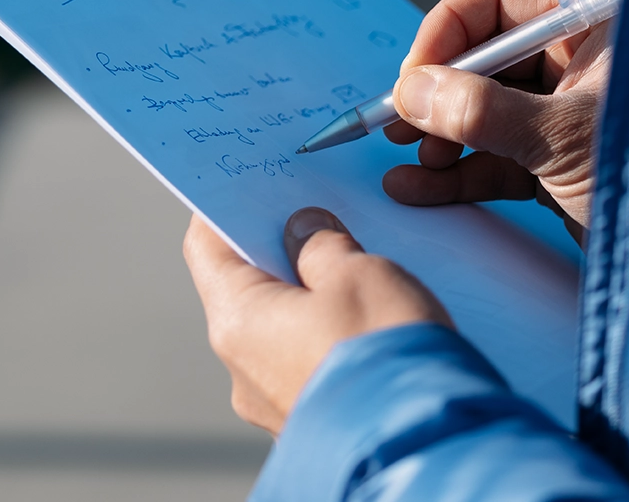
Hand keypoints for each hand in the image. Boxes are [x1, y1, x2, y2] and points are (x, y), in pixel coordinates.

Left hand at [183, 208, 449, 433]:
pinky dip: (328, 337)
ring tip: (354, 271)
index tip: (249, 185)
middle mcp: (241, 368)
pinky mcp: (309, 420)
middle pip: (245, 288)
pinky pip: (307, 364)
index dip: (225, 208)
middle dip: (279, 251)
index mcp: (237, 321)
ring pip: (279, 330)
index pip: (206, 248)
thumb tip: (307, 232)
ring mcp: (272, 401)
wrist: (422, 445)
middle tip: (316, 218)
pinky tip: (367, 322)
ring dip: (309, 297)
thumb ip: (323, 245)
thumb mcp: (357, 273)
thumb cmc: (383, 357)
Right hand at [381, 0, 609, 243]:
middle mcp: (577, 63)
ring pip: (481, 110)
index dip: (448, 30)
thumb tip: (410, 91)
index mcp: (591, 28)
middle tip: (397, 123)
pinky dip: (454, 173)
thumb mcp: (561, 137)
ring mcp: (565, 116)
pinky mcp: (557, 165)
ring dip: (438, 135)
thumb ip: (481, 110)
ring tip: (409, 161)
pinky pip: (492, 157)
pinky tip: (416, 188)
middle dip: (436, 90)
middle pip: (482, 55)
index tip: (414, 78)